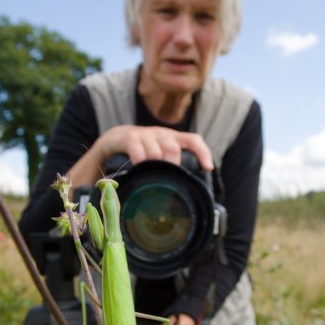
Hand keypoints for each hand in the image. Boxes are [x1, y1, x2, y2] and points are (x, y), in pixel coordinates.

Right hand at [94, 125, 212, 171]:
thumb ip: (170, 165)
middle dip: (172, 165)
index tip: (207, 168)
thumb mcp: (159, 152)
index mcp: (173, 138)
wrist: (116, 137)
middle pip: (172, 148)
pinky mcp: (130, 138)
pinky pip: (138, 152)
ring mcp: (145, 135)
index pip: (193, 140)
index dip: (203, 153)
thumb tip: (183, 191)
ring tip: (152, 178)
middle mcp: (162, 134)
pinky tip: (139, 170)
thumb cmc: (143, 149)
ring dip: (155, 167)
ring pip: (155, 152)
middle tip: (167, 179)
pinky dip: (140, 164)